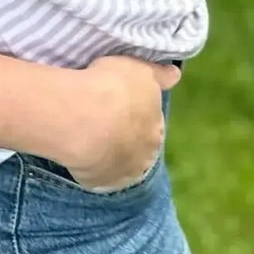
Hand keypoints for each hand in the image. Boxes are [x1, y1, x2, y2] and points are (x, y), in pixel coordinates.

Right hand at [62, 55, 181, 191]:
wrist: (82, 117)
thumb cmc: (113, 88)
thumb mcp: (140, 70)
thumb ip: (159, 75)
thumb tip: (175, 75)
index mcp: (157, 129)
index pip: (152, 123)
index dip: (137, 113)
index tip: (122, 104)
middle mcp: (145, 155)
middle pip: (137, 146)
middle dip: (125, 136)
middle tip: (103, 119)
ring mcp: (121, 173)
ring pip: (116, 162)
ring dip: (108, 153)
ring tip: (87, 135)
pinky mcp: (97, 184)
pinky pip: (94, 174)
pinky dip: (89, 165)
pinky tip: (78, 150)